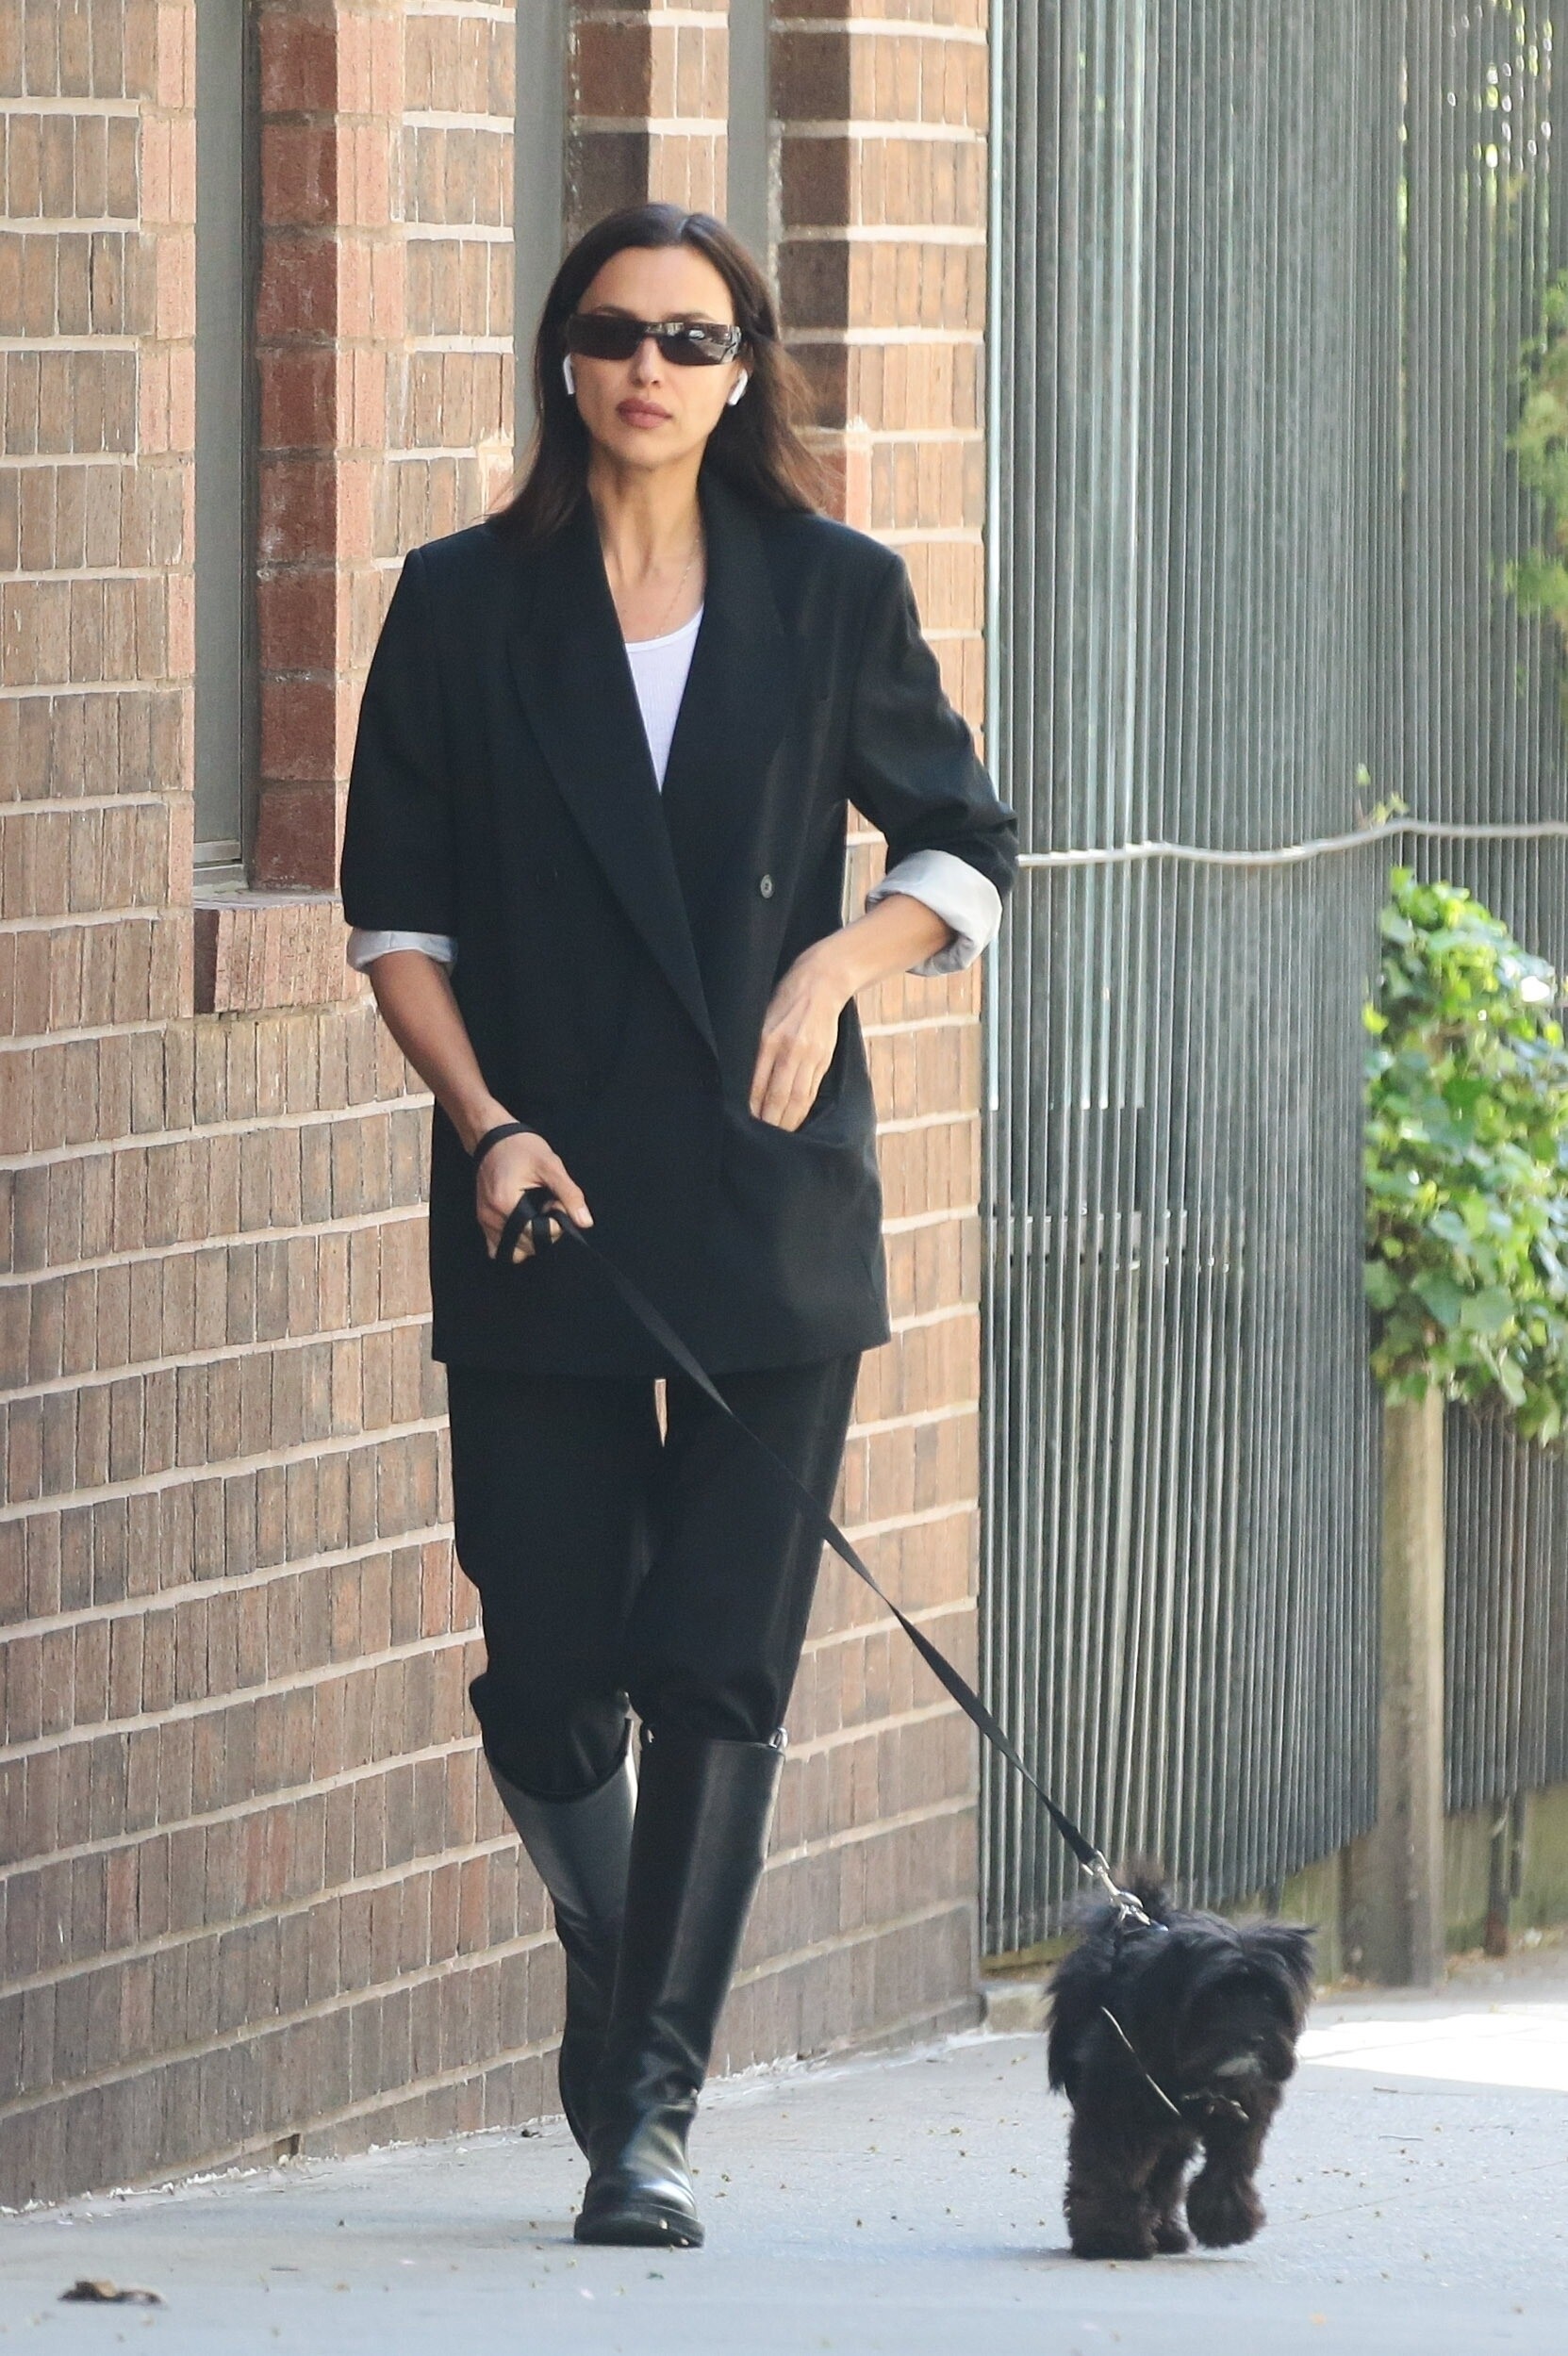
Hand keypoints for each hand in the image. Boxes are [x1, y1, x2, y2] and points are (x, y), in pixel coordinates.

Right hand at [475, 1128, 592, 1262]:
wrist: (491, 1136)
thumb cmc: (521, 1147)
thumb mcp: (550, 1166)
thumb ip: (569, 1195)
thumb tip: (585, 1222)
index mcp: (506, 1205)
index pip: (538, 1236)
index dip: (556, 1224)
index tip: (557, 1202)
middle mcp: (491, 1218)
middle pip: (527, 1247)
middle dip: (545, 1232)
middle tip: (548, 1205)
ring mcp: (484, 1221)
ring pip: (514, 1252)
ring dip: (531, 1240)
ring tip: (535, 1214)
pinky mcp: (483, 1220)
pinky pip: (499, 1246)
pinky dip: (515, 1241)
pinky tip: (524, 1221)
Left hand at [749, 945, 850, 1129]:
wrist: (823, 981)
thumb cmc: (785, 1000)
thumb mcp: (762, 1019)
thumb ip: (756, 1049)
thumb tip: (742, 1083)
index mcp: (768, 1039)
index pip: (757, 1084)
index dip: (752, 1110)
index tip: (743, 1127)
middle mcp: (789, 1049)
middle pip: (777, 1096)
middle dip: (769, 1123)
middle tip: (759, 1143)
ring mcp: (809, 1055)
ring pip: (796, 1098)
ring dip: (787, 1122)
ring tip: (778, 1140)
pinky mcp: (823, 1058)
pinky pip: (811, 1091)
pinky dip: (802, 1110)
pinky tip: (795, 1122)